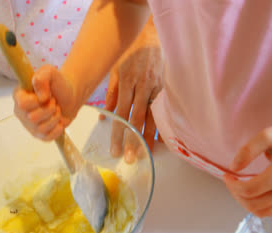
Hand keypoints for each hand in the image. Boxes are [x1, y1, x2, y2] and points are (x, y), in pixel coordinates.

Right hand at [13, 65, 81, 140]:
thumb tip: (41, 96)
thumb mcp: (50, 72)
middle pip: (32, 118)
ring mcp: (29, 124)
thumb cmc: (58, 84)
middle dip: (49, 109)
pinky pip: (48, 137)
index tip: (46, 95)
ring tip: (56, 109)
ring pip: (41, 128)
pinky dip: (58, 128)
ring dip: (55, 117)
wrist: (70, 96)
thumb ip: (42, 77)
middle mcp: (20, 111)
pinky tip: (58, 120)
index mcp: (19, 95)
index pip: (22, 104)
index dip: (37, 101)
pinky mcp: (39, 134)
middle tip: (53, 101)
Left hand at [102, 19, 163, 162]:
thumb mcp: (115, 70)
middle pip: (137, 118)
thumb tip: (103, 116)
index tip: (114, 149)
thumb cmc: (130, 53)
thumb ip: (110, 94)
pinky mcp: (167, 88)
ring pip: (154, 116)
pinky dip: (165, 125)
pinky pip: (166, 110)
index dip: (118, 133)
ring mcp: (157, 88)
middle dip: (133, 140)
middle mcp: (143, 87)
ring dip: (149, 136)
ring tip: (146, 153)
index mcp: (127, 83)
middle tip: (130, 158)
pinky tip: (164, 139)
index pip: (121, 113)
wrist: (152, 36)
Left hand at [224, 124, 271, 217]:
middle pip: (251, 203)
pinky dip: (255, 206)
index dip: (232, 185)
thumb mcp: (267, 136)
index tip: (227, 175)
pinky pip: (268, 212)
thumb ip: (248, 151)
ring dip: (243, 201)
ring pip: (258, 211)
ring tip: (238, 187)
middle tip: (231, 180)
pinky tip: (250, 193)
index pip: (248, 190)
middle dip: (235, 193)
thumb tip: (233, 168)